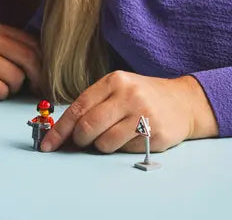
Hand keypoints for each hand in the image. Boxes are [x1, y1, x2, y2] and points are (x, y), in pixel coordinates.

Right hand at [0, 21, 41, 98]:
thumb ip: (14, 47)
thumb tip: (47, 64)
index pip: (33, 43)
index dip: (44, 63)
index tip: (45, 76)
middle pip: (30, 59)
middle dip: (38, 78)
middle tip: (37, 89)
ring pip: (17, 78)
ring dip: (13, 88)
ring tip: (0, 85)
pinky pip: (2, 90)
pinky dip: (0, 95)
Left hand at [41, 71, 218, 152]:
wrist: (183, 102)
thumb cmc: (141, 97)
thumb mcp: (117, 90)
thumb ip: (92, 105)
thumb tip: (63, 131)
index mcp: (113, 81)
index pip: (78, 107)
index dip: (60, 129)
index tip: (48, 144)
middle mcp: (128, 95)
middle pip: (88, 126)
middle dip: (79, 140)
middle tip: (83, 141)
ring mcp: (143, 115)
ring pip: (105, 143)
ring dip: (101, 145)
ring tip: (113, 135)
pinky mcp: (155, 134)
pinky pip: (124, 150)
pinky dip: (120, 149)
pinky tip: (130, 137)